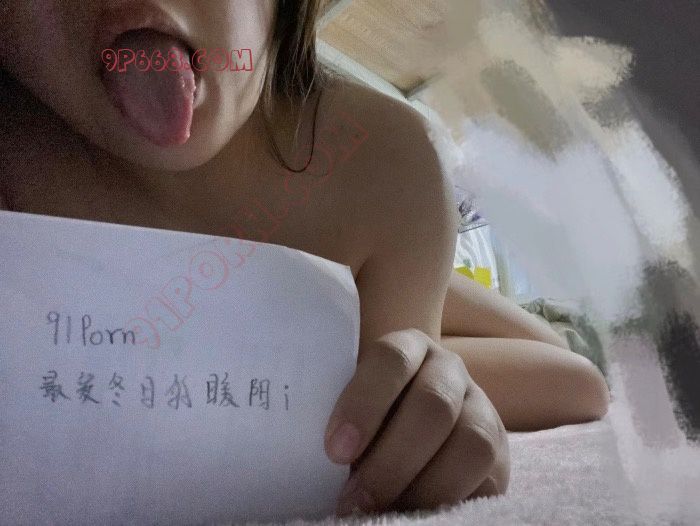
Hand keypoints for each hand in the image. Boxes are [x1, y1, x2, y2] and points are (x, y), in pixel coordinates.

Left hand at [324, 329, 509, 516]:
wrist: (410, 421)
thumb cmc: (367, 417)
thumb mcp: (351, 407)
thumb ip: (343, 422)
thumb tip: (322, 460)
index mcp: (408, 347)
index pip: (391, 359)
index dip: (364, 403)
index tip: (335, 451)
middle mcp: (449, 370)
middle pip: (434, 405)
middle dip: (391, 460)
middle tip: (355, 499)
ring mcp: (482, 407)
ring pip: (470, 442)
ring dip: (424, 486)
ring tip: (386, 513)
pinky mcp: (500, 451)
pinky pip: (488, 478)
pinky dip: (450, 501)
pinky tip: (417, 514)